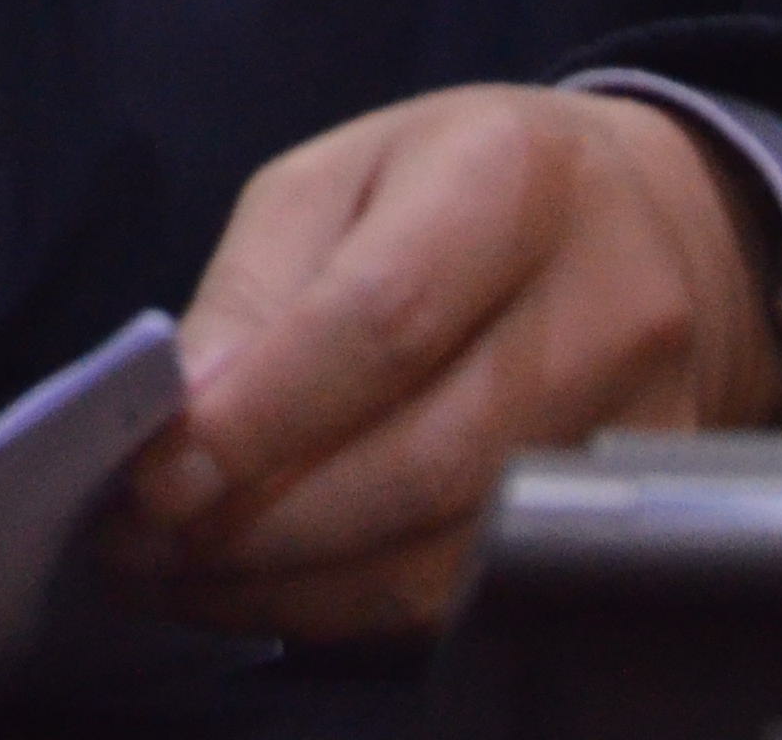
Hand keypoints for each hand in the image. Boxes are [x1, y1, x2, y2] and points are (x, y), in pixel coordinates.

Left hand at [102, 86, 781, 639]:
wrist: (641, 221)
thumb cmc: (454, 186)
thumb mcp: (335, 177)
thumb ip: (257, 290)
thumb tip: (184, 418)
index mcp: (512, 178)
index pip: (385, 320)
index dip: (264, 415)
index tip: (155, 476)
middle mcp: (606, 305)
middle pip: (425, 459)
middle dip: (262, 523)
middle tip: (140, 546)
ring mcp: (637, 424)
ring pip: (450, 551)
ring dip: (293, 583)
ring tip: (182, 576)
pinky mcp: (633, 513)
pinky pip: (479, 590)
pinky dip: (355, 605)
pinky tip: (273, 587)